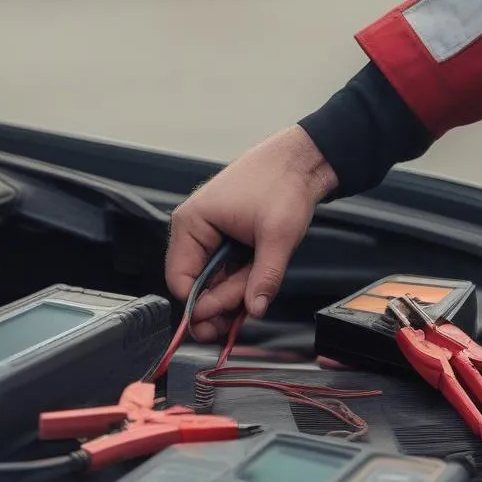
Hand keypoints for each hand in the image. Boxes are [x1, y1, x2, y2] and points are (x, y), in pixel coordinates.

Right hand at [165, 126, 337, 340]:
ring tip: (255, 294)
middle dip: (220, 302)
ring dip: (234, 291)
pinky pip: (226, 268)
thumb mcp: (277, 237)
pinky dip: (240, 280)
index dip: (199, 305)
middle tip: (240, 318)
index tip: (219, 322)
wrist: (301, 160)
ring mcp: (209, 232)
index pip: (180, 279)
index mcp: (192, 222)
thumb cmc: (282, 183)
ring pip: (214, 278)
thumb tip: (254, 309)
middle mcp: (194, 228)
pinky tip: (254, 287)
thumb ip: (264, 277)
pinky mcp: (225, 236)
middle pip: (196, 283)